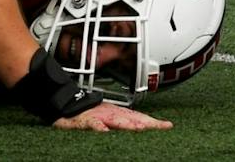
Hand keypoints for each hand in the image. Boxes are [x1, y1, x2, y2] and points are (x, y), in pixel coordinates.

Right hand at [54, 103, 172, 131]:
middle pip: (132, 119)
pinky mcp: (83, 121)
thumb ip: (124, 123)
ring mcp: (98, 117)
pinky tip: (104, 131)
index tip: (168, 126)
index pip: (140, 118)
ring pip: (115, 120)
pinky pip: (91, 124)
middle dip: (146, 123)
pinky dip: (97, 127)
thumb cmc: (89, 114)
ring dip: (127, 124)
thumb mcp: (108, 119)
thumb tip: (142, 127)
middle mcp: (111, 114)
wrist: (66, 104)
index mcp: (119, 114)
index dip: (154, 122)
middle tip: (160, 127)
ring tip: (139, 129)